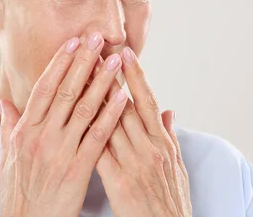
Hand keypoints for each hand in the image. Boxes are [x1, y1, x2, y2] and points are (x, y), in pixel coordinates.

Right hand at [0, 34, 128, 216]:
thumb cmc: (18, 194)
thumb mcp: (7, 158)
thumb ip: (8, 126)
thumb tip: (3, 101)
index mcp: (24, 131)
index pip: (44, 88)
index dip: (59, 63)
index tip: (72, 43)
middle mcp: (42, 136)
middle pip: (65, 91)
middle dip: (82, 62)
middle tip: (96, 38)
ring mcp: (61, 151)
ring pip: (84, 108)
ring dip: (101, 81)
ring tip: (114, 60)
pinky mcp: (78, 168)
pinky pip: (98, 136)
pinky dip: (111, 115)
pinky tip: (123, 97)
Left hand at [94, 48, 191, 216]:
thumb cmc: (172, 203)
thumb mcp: (178, 167)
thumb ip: (171, 136)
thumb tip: (170, 110)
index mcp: (164, 143)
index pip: (147, 101)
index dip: (136, 75)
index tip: (124, 52)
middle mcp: (150, 148)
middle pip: (125, 105)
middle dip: (110, 77)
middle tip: (96, 51)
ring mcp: (135, 164)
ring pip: (110, 122)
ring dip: (94, 97)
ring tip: (81, 74)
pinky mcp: (119, 181)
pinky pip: (100, 150)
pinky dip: (88, 131)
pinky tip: (73, 116)